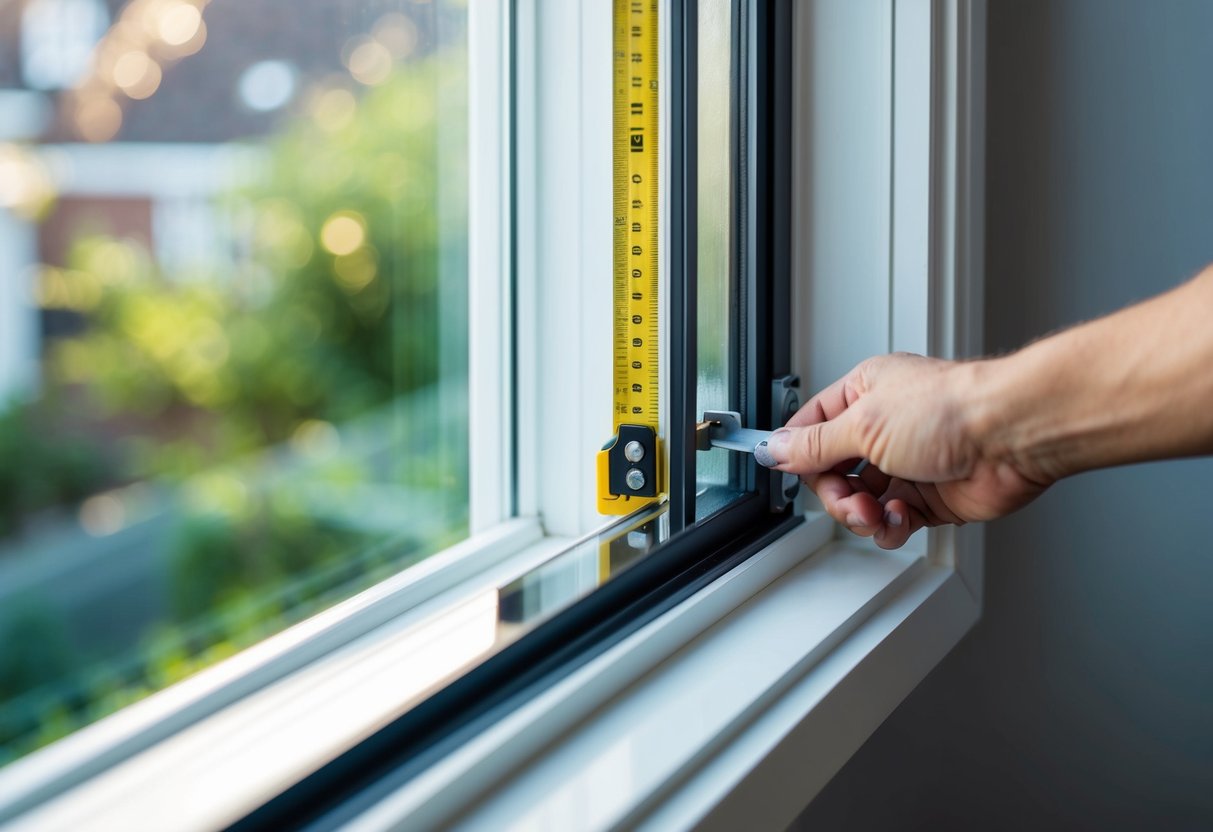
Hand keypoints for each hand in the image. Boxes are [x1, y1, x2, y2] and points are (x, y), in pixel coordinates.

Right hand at [755, 353, 1049, 548]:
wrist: (1011, 438)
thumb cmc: (951, 411)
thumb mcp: (863, 425)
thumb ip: (814, 445)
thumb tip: (775, 448)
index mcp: (865, 393)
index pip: (812, 427)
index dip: (797, 453)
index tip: (782, 472)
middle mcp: (885, 427)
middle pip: (834, 473)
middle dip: (837, 495)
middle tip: (850, 502)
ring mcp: (908, 463)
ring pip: (861, 501)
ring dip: (862, 515)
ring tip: (877, 514)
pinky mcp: (930, 496)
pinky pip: (891, 520)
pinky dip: (889, 526)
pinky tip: (899, 520)